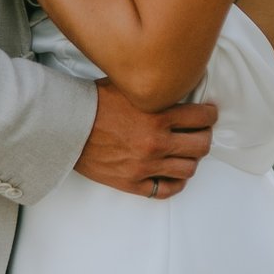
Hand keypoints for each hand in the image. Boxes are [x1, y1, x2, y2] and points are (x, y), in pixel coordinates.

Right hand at [77, 81, 214, 199]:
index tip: (208, 114)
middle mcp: (155, 143)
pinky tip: (175, 173)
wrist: (64, 128)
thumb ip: (152, 89)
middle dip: (205, 136)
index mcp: (156, 116)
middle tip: (201, 132)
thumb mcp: (126, 86)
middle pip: (201, 145)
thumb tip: (175, 84)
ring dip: (191, 159)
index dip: (209, 115)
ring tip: (187, 152)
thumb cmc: (92, 103)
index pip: (201, 117)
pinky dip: (176, 182)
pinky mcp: (133, 183)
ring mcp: (145, 166)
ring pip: (189, 168)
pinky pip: (167, 190)